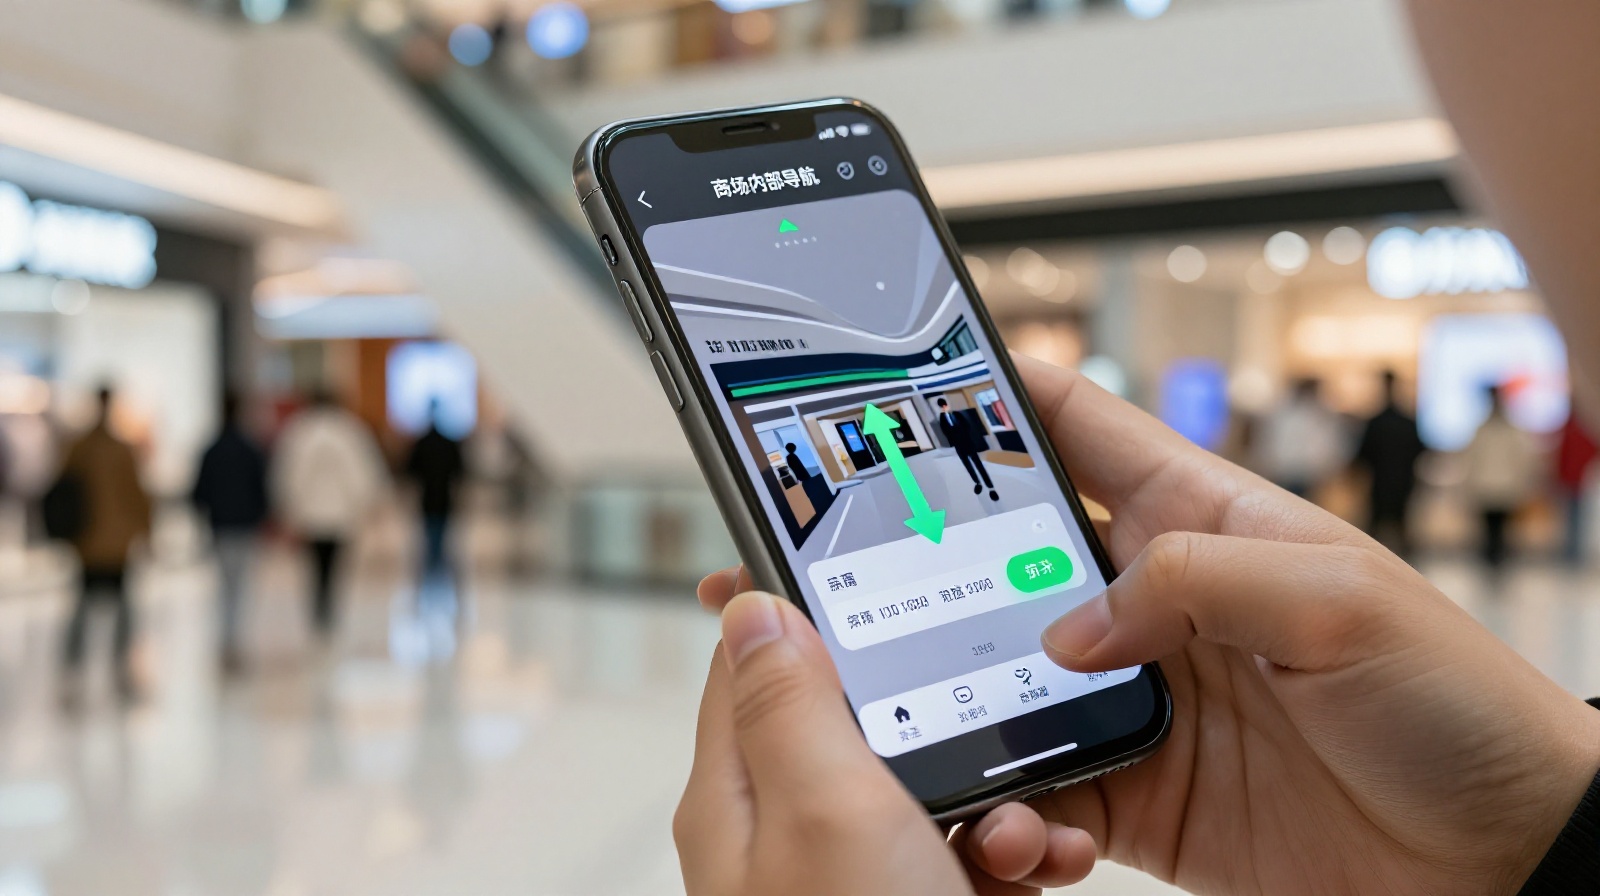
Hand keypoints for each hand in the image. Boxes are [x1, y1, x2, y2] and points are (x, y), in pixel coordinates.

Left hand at [677, 591, 1096, 895]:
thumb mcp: (824, 812)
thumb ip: (787, 704)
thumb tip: (747, 607)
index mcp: (743, 797)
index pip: (753, 661)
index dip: (803, 603)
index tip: (858, 554)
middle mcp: (796, 835)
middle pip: (867, 719)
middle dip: (945, 715)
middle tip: (991, 722)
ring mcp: (863, 879)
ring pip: (934, 786)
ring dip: (1000, 793)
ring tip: (1027, 838)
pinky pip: (975, 850)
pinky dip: (1020, 851)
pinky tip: (1044, 869)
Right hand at [698, 356, 1599, 894]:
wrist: (1502, 859)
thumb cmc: (1454, 704)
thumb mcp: (1338, 597)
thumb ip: (1189, 579)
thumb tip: (1067, 626)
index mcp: (1200, 518)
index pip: (1073, 429)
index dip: (987, 397)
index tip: (897, 384)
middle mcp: (1152, 602)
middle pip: (1004, 562)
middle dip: (922, 563)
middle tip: (844, 575)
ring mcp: (1137, 698)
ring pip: (1002, 680)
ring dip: (952, 699)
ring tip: (906, 715)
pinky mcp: (1136, 794)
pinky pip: (1039, 788)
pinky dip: (1007, 804)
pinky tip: (1011, 817)